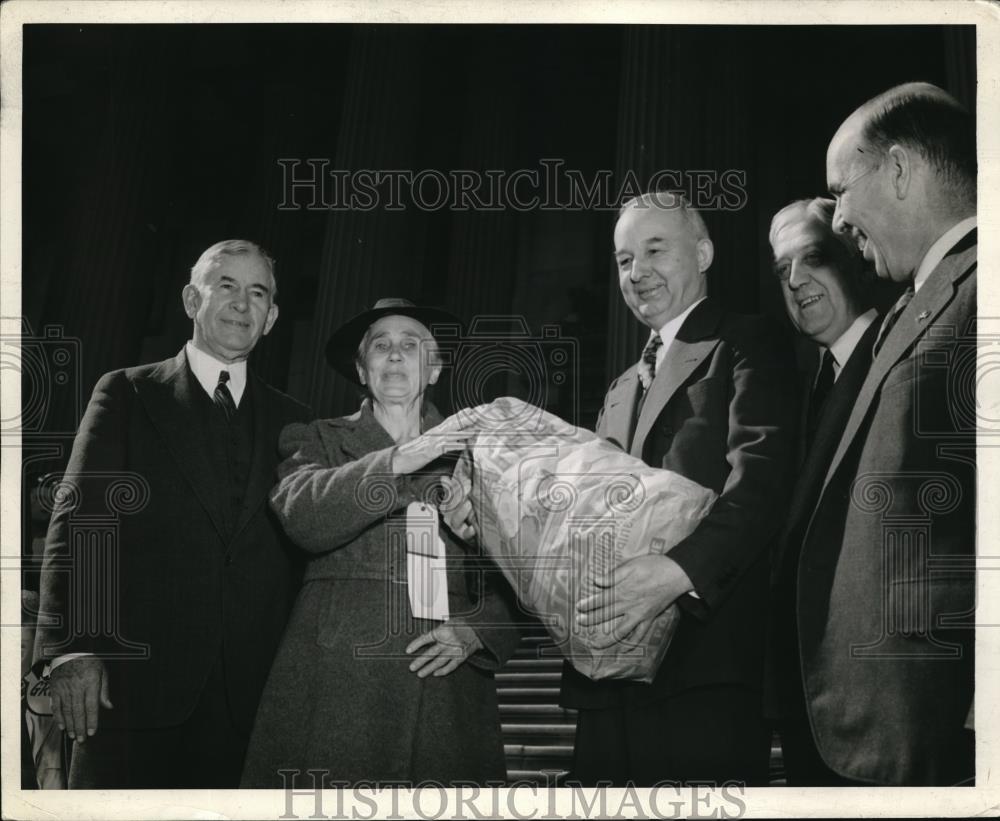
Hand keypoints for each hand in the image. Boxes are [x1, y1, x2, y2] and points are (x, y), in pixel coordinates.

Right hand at [48, 656, 112, 741]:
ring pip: (67, 711)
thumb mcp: (102, 671)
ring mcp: (64, 688)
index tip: (92, 732)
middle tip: (81, 740)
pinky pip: (56, 706)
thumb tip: (109, 706)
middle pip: (78, 711)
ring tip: (73, 736)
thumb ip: (104, 690)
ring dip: (70, 725)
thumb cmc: (89, 662)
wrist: (70, 651)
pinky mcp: (55, 689)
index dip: (92, 721)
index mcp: (91, 682)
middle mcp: (77, 687)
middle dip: (80, 727)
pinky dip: (58, 718)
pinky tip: (62, 726)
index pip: (92, 706)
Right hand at [392, 410, 479, 475]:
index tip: (472, 410)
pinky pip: (444, 448)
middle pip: (452, 424)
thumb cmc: (414, 453)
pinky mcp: (430, 452)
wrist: (398, 459)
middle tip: (478, 415)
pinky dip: (454, 446)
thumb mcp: (430, 445)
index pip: (450, 421)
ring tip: (476, 430)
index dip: (461, 415)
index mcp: (435, 432)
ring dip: (464, 432)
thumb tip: (457, 439)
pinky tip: (463, 445)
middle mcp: (434, 434)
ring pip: (451, 435)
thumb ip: (442, 441)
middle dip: (465, 419)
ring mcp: (432, 442)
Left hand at [405, 621, 482, 677]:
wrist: (478, 629)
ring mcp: (454, 651)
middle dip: (420, 661)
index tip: (408, 650)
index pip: (426, 638)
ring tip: (420, 674)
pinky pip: (450, 666)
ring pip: (439, 662)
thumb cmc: (462, 624)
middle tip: (411, 668)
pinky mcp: (461, 657)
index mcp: (443, 631)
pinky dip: (443, 671)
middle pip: (431, 653)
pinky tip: (435, 674)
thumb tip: (424, 637)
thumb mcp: (448, 622)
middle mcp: (447, 642)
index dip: (416, 644)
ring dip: (428, 669)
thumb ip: (437, 631)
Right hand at [439, 472, 476, 540]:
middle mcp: (449, 517)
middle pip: (450, 506)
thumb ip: (452, 488)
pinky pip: (465, 534)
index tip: (466, 480)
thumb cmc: (464, 512)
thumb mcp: (458, 498)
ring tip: (469, 503)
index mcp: (447, 506)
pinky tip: (473, 527)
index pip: (449, 496)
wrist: (473, 529)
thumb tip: (444, 478)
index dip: (457, 487)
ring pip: (455, 519)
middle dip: (460, 495)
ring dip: (462, 511)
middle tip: (469, 487)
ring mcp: (456, 526)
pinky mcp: (464, 535)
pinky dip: (468, 531)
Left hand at [575, 555, 693, 649]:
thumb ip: (613, 575)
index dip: (589, 604)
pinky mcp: (649, 618)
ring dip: (608, 639)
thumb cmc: (653, 566)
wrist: (676, 574)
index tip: (578, 608)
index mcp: (623, 590)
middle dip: (592, 619)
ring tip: (597, 645)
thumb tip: (597, 580)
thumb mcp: (631, 565)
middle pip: (607, 615)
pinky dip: (633, 643)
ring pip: (621, 631)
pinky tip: (625, 650)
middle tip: (579, 623)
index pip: (601, 599)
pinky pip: (640, 634)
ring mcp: (639, 614)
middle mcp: (629, 605)